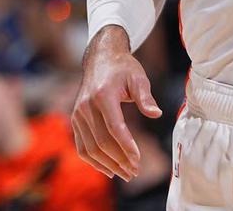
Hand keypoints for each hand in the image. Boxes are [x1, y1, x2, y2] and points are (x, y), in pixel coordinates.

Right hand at [72, 26, 162, 180]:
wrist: (100, 59)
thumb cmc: (123, 68)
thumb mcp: (138, 78)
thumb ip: (146, 97)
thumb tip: (157, 114)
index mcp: (103, 95)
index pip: (114, 127)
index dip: (126, 146)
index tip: (138, 160)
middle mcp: (86, 106)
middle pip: (102, 142)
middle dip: (119, 160)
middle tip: (135, 171)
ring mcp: (78, 114)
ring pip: (90, 148)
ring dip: (108, 165)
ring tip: (125, 174)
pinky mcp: (75, 120)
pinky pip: (81, 147)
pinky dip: (93, 161)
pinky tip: (108, 170)